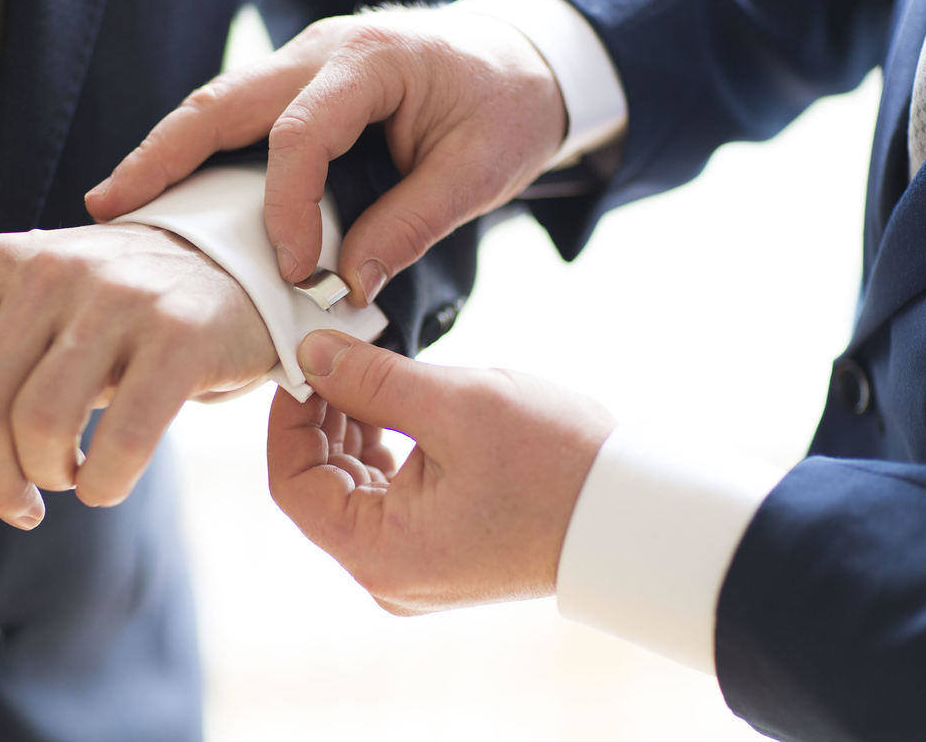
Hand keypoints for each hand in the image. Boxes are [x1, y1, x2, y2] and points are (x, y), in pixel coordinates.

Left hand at [0, 223, 275, 535]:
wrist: (230, 271)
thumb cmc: (121, 314)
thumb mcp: (36, 333)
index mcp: (0, 262)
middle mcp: (53, 268)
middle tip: (17, 509)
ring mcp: (121, 296)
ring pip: (42, 425)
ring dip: (48, 479)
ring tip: (70, 478)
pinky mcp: (181, 333)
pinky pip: (124, 438)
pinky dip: (106, 484)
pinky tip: (108, 482)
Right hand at [85, 5, 565, 304]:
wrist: (521, 60)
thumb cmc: (505, 108)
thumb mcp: (478, 171)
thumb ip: (411, 225)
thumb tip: (347, 284)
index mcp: (370, 63)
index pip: (300, 134)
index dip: (286, 207)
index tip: (295, 272)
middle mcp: (322, 52)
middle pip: (222, 101)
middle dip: (162, 155)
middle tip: (108, 207)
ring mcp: (304, 62)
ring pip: (216, 104)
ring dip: (166, 152)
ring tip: (117, 202)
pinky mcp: (299, 84)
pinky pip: (236, 116)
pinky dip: (197, 152)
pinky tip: (170, 191)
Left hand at [267, 331, 613, 613]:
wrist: (638, 514)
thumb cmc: (554, 462)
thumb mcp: (454, 405)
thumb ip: (370, 379)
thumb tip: (309, 352)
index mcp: (379, 553)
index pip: (292, 484)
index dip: (287, 417)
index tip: (300, 361)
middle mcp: (387, 573)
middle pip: (321, 486)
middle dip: (320, 416)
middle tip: (332, 352)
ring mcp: (415, 567)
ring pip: (352, 489)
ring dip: (350, 428)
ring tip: (365, 370)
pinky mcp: (441, 551)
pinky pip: (388, 499)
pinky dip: (381, 449)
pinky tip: (392, 404)